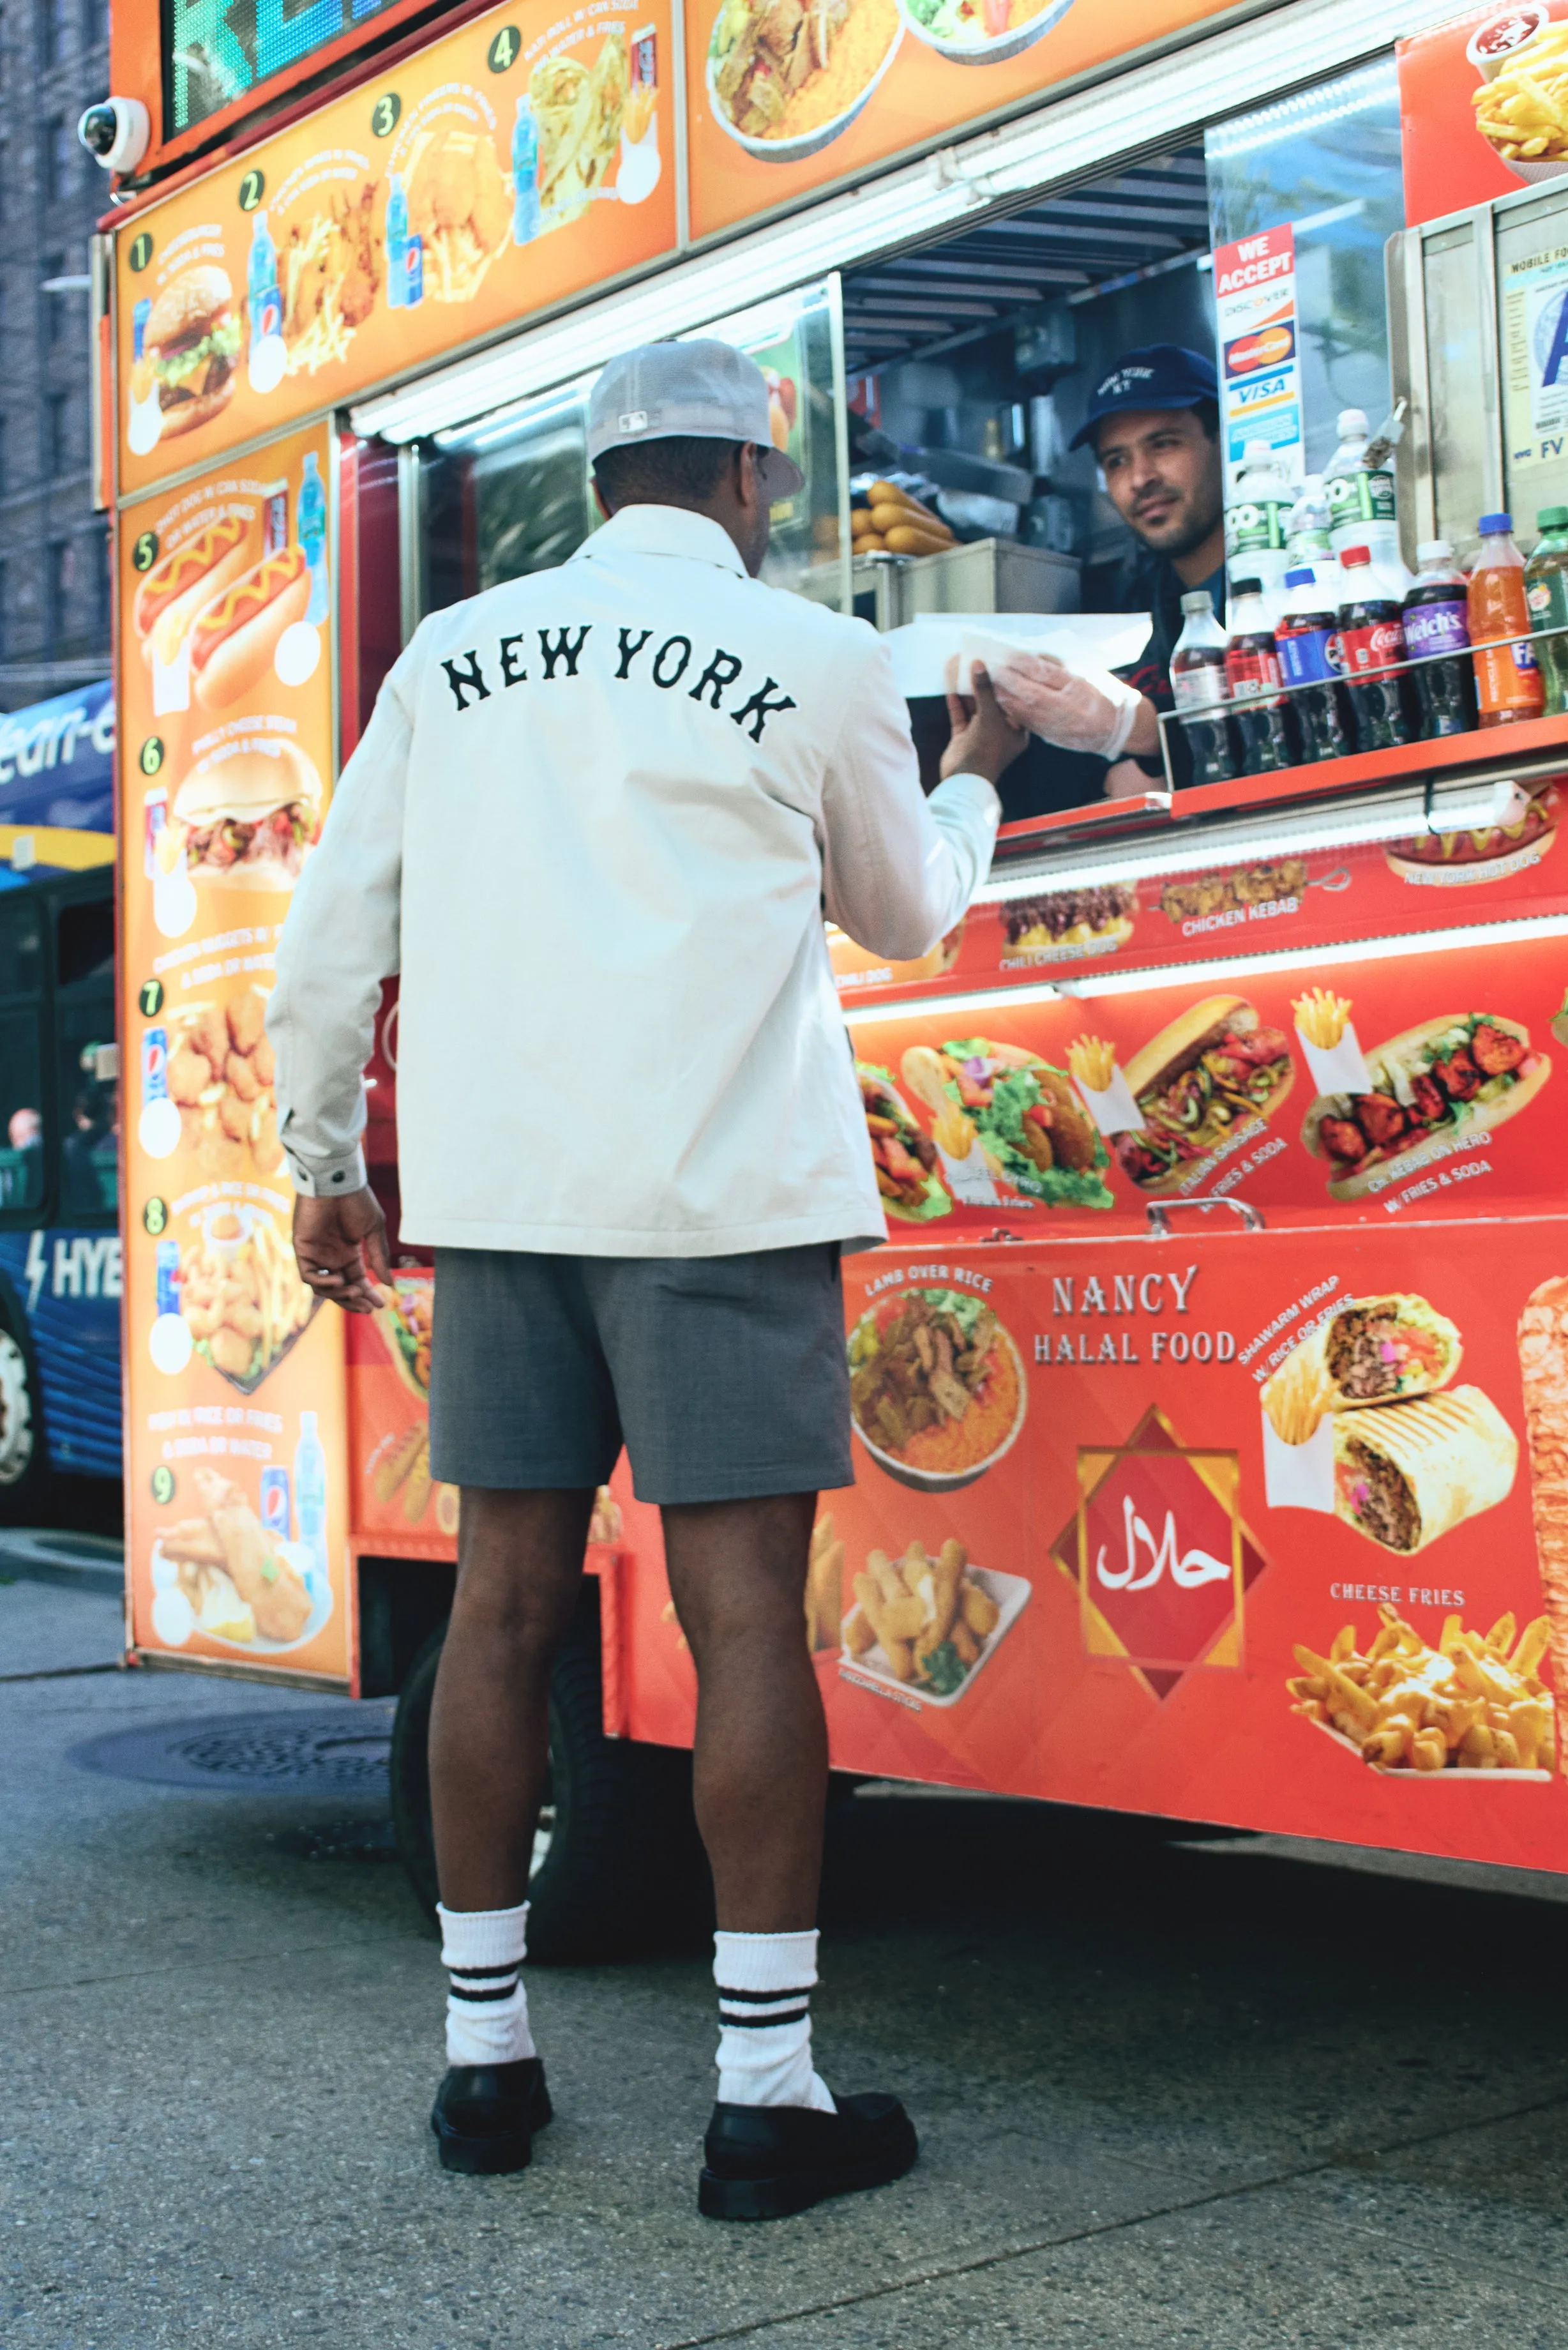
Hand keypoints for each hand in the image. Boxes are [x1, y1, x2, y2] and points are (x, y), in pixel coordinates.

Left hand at [293, 1186, 389, 1314]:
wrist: (336, 1182)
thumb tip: (389, 1283)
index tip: (381, 1304)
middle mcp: (332, 1257)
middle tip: (368, 1308)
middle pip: (341, 1289)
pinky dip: (323, 1283)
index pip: (357, 1280)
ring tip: (356, 1291)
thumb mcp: (374, 1230)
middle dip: (354, 1300)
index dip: (368, 1294)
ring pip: (324, 1287)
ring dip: (340, 1294)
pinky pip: (309, 1276)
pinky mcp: (302, 1250)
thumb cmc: (356, 1200)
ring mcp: (316, 1255)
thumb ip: (379, 1257)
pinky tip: (339, 1280)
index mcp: (349, 1252)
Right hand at [941, 664, 1027, 785]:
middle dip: (985, 682)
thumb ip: (985, 689)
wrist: (964, 780)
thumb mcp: (989, 716)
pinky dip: (956, 700)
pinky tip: (951, 683)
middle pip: (993, 701)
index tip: (1001, 663)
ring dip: (968, 689)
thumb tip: (979, 664)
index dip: (1007, 682)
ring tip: (961, 666)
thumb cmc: (986, 749)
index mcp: (1017, 730)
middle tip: (979, 659)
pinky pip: (961, 714)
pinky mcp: (963, 736)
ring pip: (975, 706)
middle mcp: (1001, 731)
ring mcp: (981, 734)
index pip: (1015, 700)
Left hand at [990, 653, 1144, 759]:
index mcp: (1073, 690)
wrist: (1117, 730)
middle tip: (991, 667)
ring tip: (990, 683)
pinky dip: (1010, 711)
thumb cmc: (1105, 697)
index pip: (1042, 674)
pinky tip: (1001, 701)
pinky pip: (1024, 722)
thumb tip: (1036, 657)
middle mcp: (1060, 710)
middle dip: (1006, 680)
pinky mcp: (1049, 735)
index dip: (1023, 664)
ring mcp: (1053, 725)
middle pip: (1026, 693)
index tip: (1007, 654)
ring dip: (1003, 696)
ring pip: (1021, 710)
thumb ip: (1062, 668)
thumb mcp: (1088, 675)